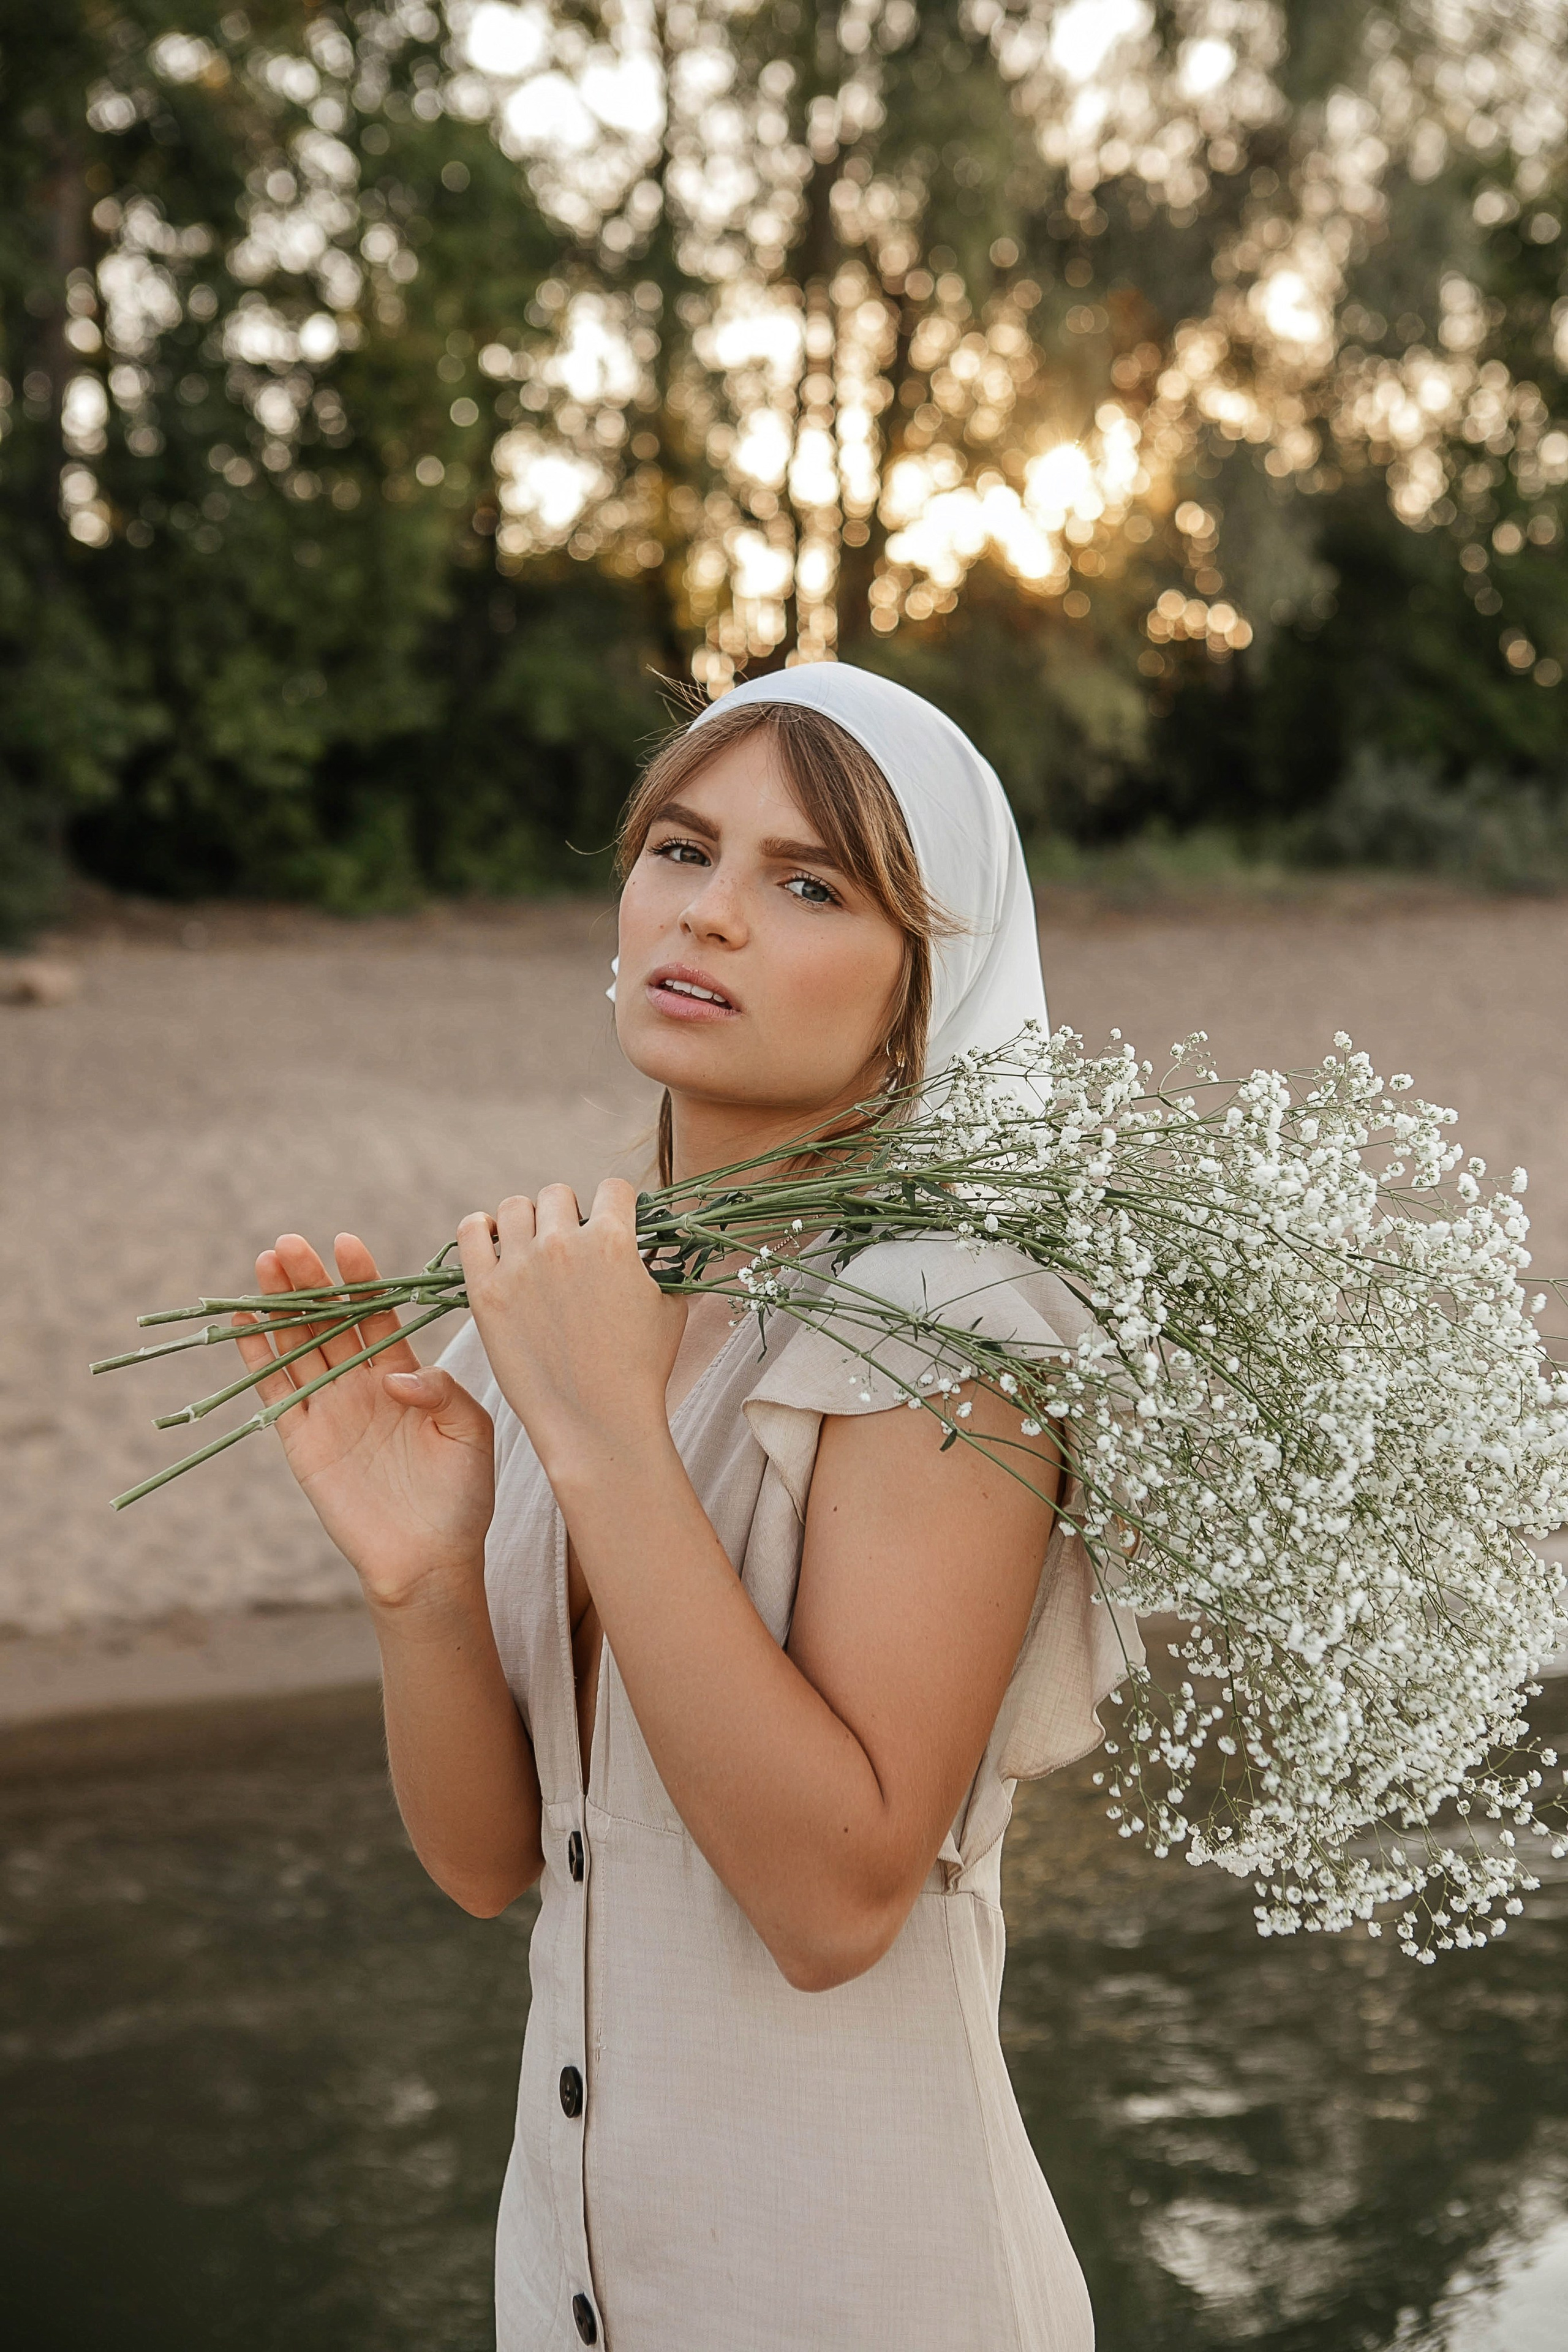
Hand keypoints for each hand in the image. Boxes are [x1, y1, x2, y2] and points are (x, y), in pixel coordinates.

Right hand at [232, 1231, 494, 1608]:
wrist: (430, 1560)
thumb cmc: (462, 1497)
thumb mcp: (471, 1432)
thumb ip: (441, 1391)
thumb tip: (393, 1374)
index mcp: (404, 1376)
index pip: (375, 1315)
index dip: (361, 1281)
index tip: (346, 1244)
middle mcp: (362, 1386)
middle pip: (328, 1321)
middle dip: (310, 1282)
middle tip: (290, 1243)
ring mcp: (329, 1411)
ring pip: (297, 1346)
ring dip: (280, 1306)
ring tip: (265, 1262)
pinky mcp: (302, 1442)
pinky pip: (275, 1392)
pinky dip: (258, 1357)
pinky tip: (245, 1321)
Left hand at [456, 1180, 687, 1480]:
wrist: (597, 1421)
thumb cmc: (642, 1369)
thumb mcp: (671, 1306)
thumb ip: (665, 1263)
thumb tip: (664, 1239)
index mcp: (613, 1240)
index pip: (614, 1188)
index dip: (618, 1206)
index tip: (614, 1225)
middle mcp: (563, 1243)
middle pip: (559, 1194)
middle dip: (571, 1215)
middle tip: (573, 1249)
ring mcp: (520, 1266)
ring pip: (516, 1207)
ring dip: (529, 1221)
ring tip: (534, 1249)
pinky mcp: (486, 1292)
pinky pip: (471, 1231)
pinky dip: (482, 1229)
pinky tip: (493, 1242)